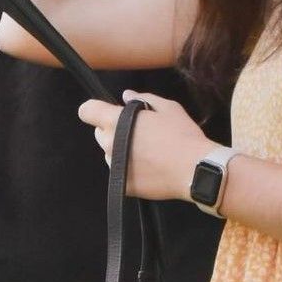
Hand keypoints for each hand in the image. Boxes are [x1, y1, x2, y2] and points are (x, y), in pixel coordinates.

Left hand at [75, 88, 215, 201]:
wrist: (194, 170)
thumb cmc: (182, 134)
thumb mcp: (168, 107)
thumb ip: (143, 98)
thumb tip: (126, 96)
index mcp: (116, 121)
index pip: (87, 110)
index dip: (94, 109)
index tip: (106, 112)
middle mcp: (109, 143)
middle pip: (99, 133)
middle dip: (113, 130)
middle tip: (138, 133)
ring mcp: (114, 166)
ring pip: (109, 154)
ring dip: (120, 151)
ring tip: (147, 153)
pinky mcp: (123, 186)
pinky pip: (120, 173)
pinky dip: (129, 170)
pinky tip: (149, 168)